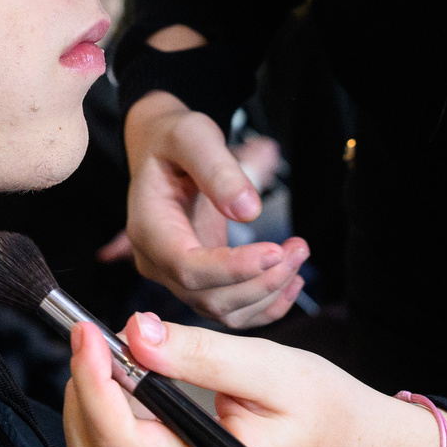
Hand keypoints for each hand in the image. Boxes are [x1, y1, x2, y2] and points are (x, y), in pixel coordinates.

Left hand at [62, 312, 446, 446]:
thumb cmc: (326, 407)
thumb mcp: (272, 366)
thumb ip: (201, 353)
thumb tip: (135, 333)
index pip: (123, 443)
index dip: (93, 384)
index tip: (89, 333)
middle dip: (82, 397)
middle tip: (94, 342)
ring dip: (89, 412)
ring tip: (108, 358)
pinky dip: (107, 424)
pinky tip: (125, 384)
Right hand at [123, 89, 306, 327]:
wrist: (164, 150)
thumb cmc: (174, 140)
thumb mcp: (192, 137)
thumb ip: (218, 170)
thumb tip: (248, 211)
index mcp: (148, 228)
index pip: (187, 267)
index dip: (232, 269)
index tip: (275, 252)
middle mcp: (157, 262)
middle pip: (207, 297)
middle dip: (260, 280)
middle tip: (298, 248)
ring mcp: (177, 276)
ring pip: (223, 310)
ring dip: (268, 292)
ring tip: (298, 254)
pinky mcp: (200, 280)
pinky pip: (231, 309)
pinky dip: (265, 304)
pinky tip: (292, 280)